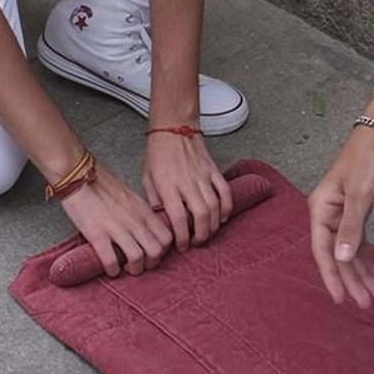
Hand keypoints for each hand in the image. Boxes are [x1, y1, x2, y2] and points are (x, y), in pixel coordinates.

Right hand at [59, 162, 173, 275]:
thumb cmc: (101, 184)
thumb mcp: (130, 196)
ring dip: (134, 269)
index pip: (166, 237)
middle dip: (150, 263)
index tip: (152, 254)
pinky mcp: (97, 234)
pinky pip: (111, 260)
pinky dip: (113, 270)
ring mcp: (116, 227)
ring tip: (126, 269)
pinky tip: (110, 269)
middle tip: (140, 265)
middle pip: (156, 251)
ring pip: (137, 258)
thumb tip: (145, 230)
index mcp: (143, 210)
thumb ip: (139, 213)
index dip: (162, 250)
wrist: (78, 174)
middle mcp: (134, 219)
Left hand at [144, 128, 232, 250]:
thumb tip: (161, 222)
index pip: (178, 218)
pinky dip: (227, 208)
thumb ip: (155, 201)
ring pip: (215, 206)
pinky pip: (225, 192)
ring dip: (213, 225)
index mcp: (168, 185)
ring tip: (207, 233)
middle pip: (201, 215)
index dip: (182, 237)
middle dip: (201, 235)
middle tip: (196, 242)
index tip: (181, 246)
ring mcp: (203, 175)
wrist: (173, 127)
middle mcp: (187, 182)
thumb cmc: (158, 153)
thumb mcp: (147, 178)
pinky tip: (222, 218)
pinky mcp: (213, 170)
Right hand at [309, 128, 373, 306]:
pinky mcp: (358, 211)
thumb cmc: (366, 159)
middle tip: (367, 302)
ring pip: (349, 250)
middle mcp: (328, 215)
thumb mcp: (359, 195)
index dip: (332, 276)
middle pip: (338, 255)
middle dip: (352, 279)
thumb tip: (340, 259)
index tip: (341, 299)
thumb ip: (350, 228)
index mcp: (320, 210)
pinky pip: (359, 241)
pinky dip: (367, 257)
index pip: (323, 251)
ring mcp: (343, 214)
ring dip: (361, 272)